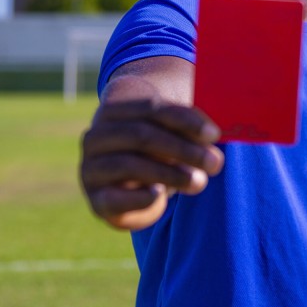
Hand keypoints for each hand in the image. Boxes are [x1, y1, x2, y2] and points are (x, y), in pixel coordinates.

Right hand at [80, 73, 223, 230]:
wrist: (124, 182)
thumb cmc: (155, 150)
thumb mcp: (171, 135)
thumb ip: (188, 131)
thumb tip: (214, 136)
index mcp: (115, 109)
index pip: (152, 108)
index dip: (186, 121)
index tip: (214, 135)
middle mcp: (97, 135)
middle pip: (142, 136)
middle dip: (183, 150)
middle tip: (214, 163)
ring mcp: (91, 167)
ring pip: (130, 165)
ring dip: (169, 174)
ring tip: (199, 182)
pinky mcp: (95, 198)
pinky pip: (114, 198)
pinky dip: (139, 197)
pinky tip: (160, 194)